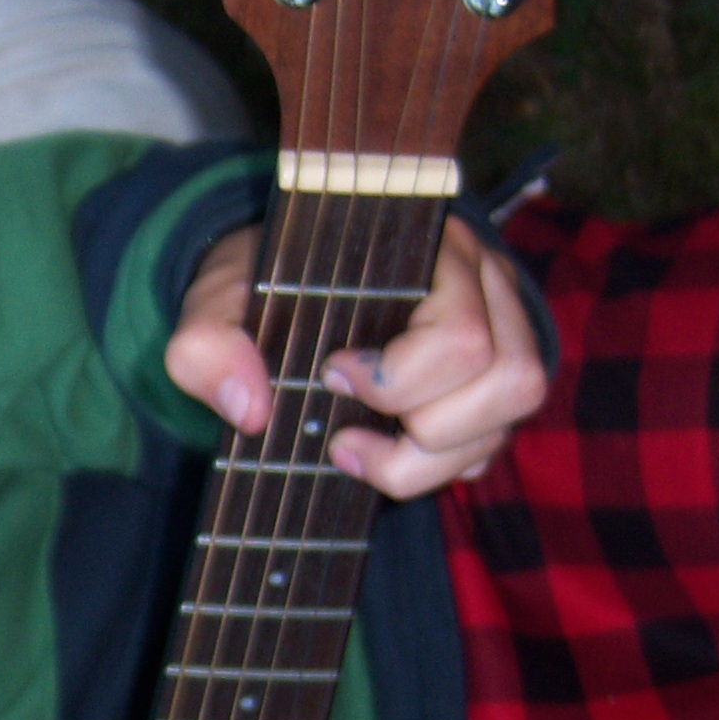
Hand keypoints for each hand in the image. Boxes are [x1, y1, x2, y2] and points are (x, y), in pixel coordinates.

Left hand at [166, 217, 545, 497]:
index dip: (400, 378)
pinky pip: (490, 447)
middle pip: (509, 380)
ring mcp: (501, 340)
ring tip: (358, 455)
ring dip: (431, 460)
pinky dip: (436, 468)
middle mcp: (488, 290)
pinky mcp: (489, 390)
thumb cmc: (260, 285)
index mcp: (434, 251)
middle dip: (420, 427)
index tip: (331, 377)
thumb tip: (249, 409)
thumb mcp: (216, 298)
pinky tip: (382, 454)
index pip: (462, 333)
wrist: (274, 291)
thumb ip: (209, 341)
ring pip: (509, 419)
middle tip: (343, 431)